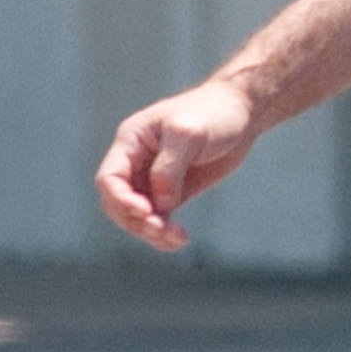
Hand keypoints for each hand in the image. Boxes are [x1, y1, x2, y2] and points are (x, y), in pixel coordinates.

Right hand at [94, 77, 256, 250]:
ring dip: (151, 232)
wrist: (241, 112)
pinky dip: (164, 234)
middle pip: (117, 203)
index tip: (146, 211)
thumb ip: (168, 169)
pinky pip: (158, 219)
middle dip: (136, 221)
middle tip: (162, 229)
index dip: (121, 200)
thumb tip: (159, 205)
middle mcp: (136, 162)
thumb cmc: (213, 113)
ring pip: (137, 217)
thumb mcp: (188, 134)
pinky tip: (180, 239)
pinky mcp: (172, 192)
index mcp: (131, 141)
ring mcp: (153, 179)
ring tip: (178, 238)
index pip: (109, 178)